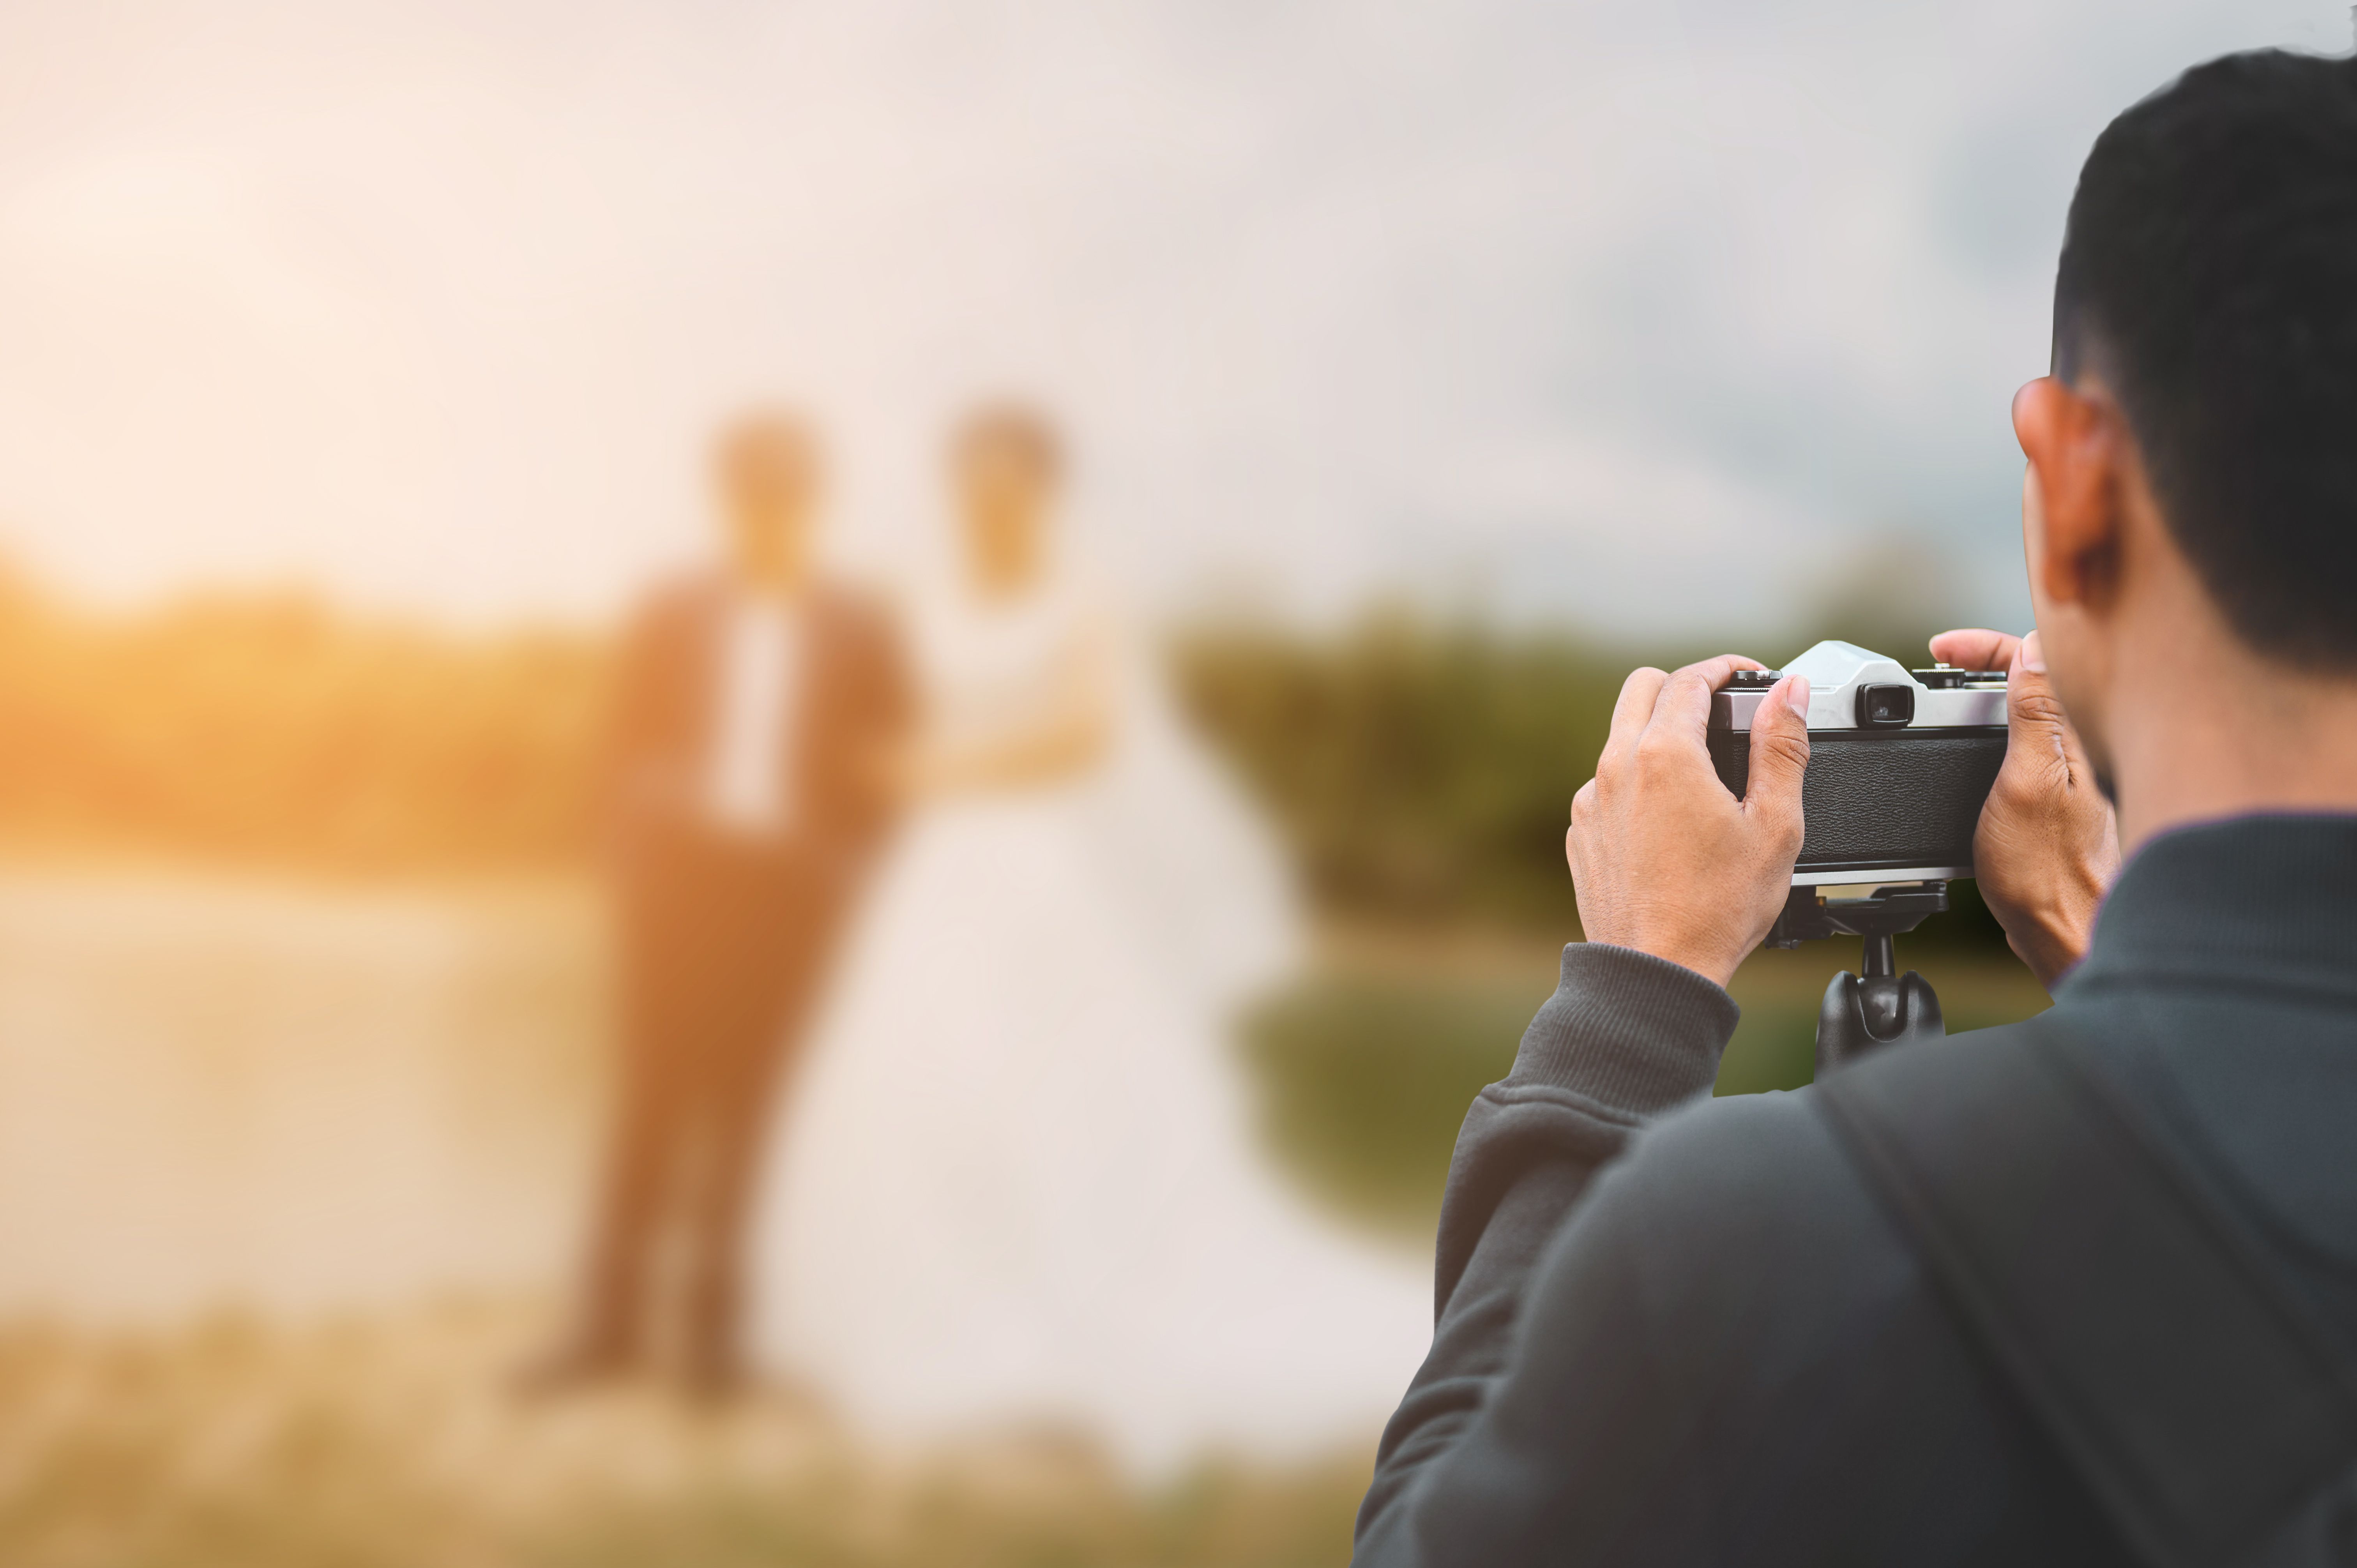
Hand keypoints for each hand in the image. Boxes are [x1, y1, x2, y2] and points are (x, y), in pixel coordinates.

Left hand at [1568, 656, 1812, 987]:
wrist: (1658, 969)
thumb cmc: (1718, 907)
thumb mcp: (1774, 824)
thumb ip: (1782, 748)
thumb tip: (1788, 693)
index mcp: (1664, 756)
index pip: (1690, 679)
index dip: (1726, 669)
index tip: (1749, 676)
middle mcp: (1616, 768)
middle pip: (1642, 689)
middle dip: (1684, 687)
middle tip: (1722, 710)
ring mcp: (1592, 801)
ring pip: (1620, 737)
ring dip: (1658, 734)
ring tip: (1703, 769)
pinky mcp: (1582, 831)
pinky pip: (1607, 784)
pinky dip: (1638, 781)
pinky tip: (1671, 816)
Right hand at [1929, 628, 2119, 987]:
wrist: (2063, 929)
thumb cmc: (2044, 870)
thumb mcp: (2026, 781)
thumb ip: (2034, 713)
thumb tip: (2033, 649)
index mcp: (2074, 733)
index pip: (2034, 657)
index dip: (1982, 645)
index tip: (1940, 650)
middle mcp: (2079, 746)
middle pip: (2033, 675)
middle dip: (1984, 661)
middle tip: (1938, 665)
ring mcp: (2068, 770)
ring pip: (2028, 708)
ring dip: (1986, 695)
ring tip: (1946, 697)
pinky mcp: (2054, 795)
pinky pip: (2024, 743)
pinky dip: (1992, 733)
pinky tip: (1971, 745)